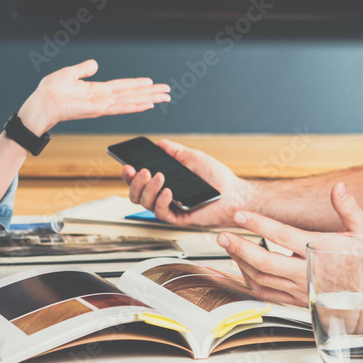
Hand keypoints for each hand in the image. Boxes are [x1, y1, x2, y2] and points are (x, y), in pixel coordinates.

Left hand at [17, 59, 170, 134]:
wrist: (40, 104)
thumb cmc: (49, 92)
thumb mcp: (69, 74)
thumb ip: (83, 69)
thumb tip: (94, 64)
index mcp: (96, 91)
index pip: (122, 87)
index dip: (138, 85)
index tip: (152, 83)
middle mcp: (103, 99)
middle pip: (132, 95)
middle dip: (150, 94)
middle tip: (167, 92)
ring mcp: (102, 106)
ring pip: (131, 101)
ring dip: (149, 99)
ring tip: (164, 97)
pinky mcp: (98, 110)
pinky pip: (121, 107)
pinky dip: (135, 106)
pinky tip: (148, 105)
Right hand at [122, 139, 251, 226]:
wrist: (234, 193)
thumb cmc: (217, 178)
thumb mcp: (193, 158)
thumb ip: (175, 151)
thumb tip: (160, 143)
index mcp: (164, 183)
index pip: (140, 181)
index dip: (130, 175)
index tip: (128, 165)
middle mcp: (163, 196)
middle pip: (136, 194)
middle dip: (134, 182)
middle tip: (142, 171)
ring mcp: (170, 208)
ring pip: (145, 203)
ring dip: (148, 189)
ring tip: (158, 176)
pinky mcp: (178, 218)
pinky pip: (161, 213)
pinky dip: (162, 201)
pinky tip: (168, 191)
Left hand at [215, 182, 362, 305]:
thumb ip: (348, 208)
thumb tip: (338, 188)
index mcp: (320, 252)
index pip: (283, 237)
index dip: (259, 224)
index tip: (241, 216)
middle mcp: (307, 273)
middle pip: (264, 262)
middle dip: (239, 247)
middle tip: (223, 235)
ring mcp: (300, 290)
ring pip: (262, 279)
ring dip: (241, 263)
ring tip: (230, 248)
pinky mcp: (297, 301)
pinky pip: (267, 294)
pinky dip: (250, 281)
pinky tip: (244, 268)